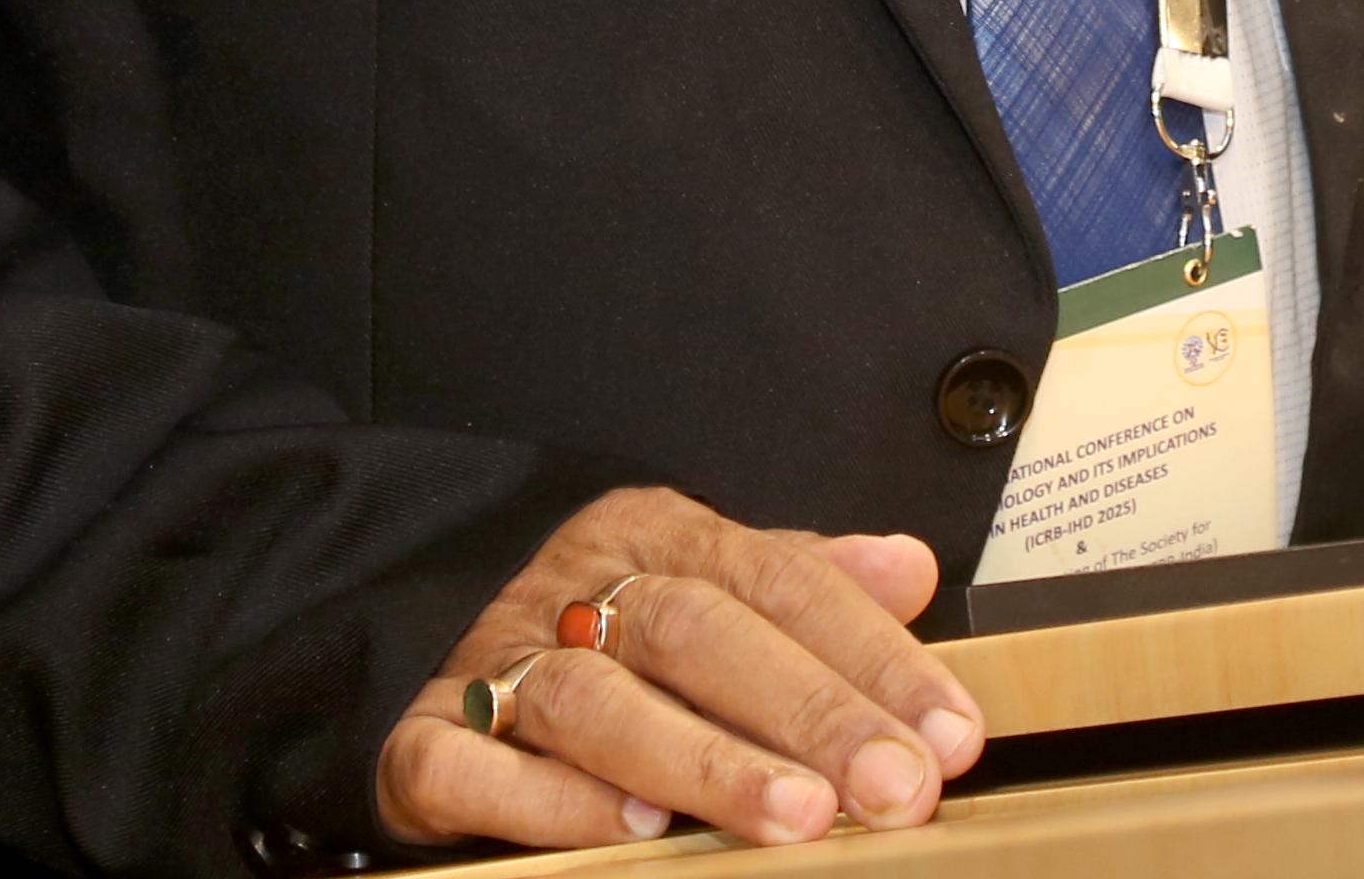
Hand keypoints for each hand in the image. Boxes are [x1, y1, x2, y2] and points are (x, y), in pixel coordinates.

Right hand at [376, 485, 987, 851]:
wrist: (413, 642)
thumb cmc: (590, 629)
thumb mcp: (701, 582)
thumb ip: (805, 582)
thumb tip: (913, 568)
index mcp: (652, 537)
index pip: (781, 581)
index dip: (873, 657)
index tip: (950, 732)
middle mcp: (576, 589)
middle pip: (700, 632)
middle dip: (809, 712)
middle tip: (894, 785)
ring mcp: (495, 663)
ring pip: (599, 699)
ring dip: (704, 760)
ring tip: (792, 814)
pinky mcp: (423, 740)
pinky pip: (476, 765)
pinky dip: (552, 798)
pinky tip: (631, 826)